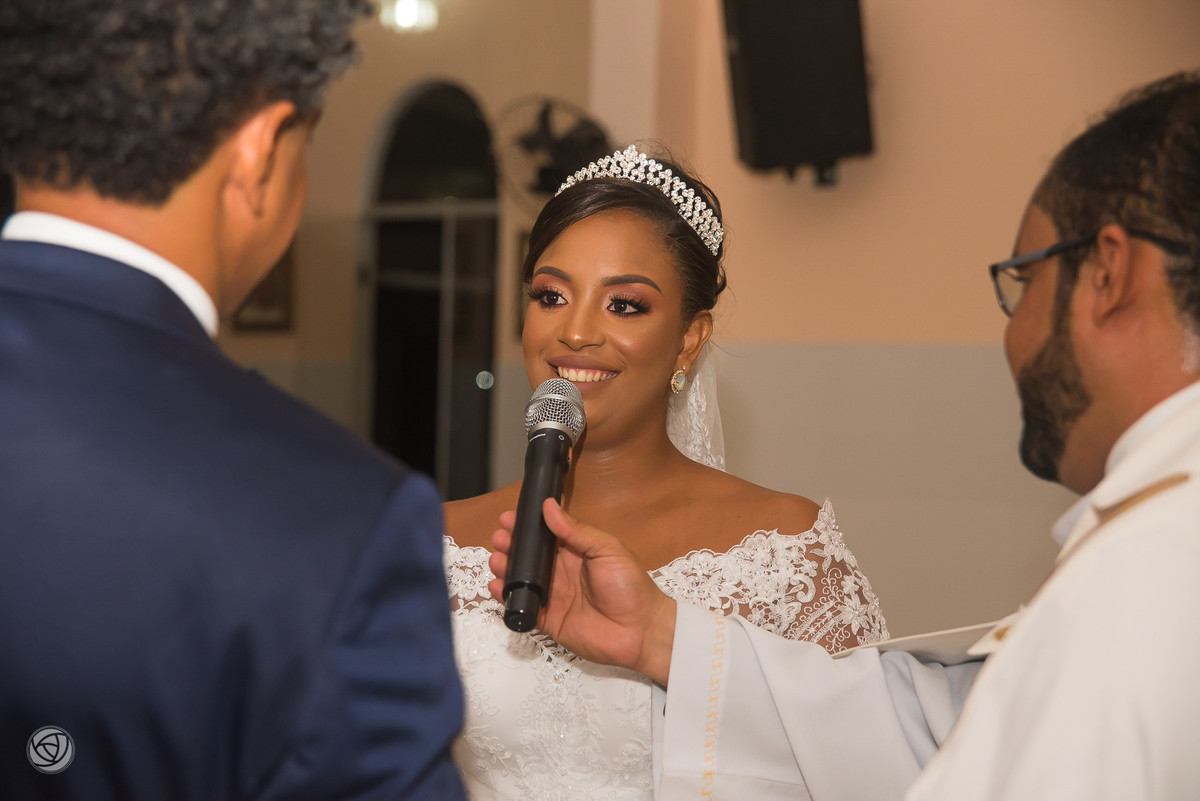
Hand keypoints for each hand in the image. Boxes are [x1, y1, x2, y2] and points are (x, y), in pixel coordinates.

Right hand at [488, 498, 676, 685]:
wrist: (640, 630)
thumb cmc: (629, 585)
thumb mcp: (607, 549)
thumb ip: (577, 530)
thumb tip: (549, 506)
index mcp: (574, 552)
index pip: (544, 535)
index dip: (526, 526)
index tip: (507, 518)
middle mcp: (560, 572)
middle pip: (527, 557)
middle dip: (510, 546)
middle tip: (499, 539)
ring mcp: (553, 596)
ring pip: (521, 580)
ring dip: (505, 569)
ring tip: (496, 560)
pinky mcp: (548, 620)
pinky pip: (523, 608)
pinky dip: (507, 598)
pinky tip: (497, 588)